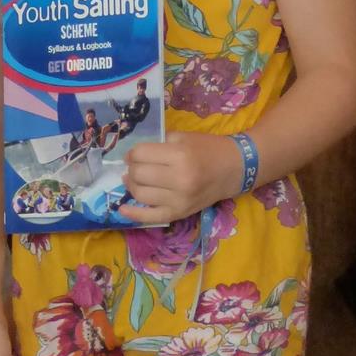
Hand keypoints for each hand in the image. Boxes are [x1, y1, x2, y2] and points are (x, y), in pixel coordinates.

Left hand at [123, 131, 243, 223]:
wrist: (233, 169)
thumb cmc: (208, 149)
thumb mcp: (182, 137)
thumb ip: (157, 145)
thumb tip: (132, 156)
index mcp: (179, 156)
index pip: (141, 154)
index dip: (132, 153)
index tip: (134, 154)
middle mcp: (179, 180)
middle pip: (138, 174)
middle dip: (131, 168)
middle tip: (135, 165)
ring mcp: (179, 200)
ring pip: (141, 194)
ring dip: (132, 185)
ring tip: (134, 179)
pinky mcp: (180, 214)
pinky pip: (151, 217)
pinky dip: (134, 214)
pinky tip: (122, 209)